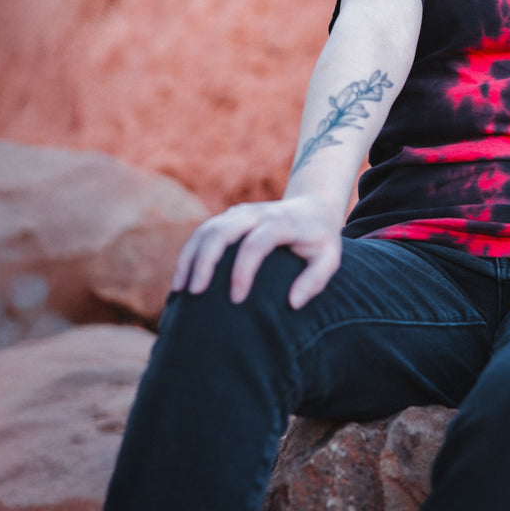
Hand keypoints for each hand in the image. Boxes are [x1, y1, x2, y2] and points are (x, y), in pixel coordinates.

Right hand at [170, 196, 342, 308]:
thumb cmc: (320, 240)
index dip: (243, 271)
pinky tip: (181, 281)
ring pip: (206, 229)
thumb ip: (315, 280)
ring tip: (180, 290)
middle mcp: (256, 214)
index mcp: (281, 222)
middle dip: (205, 261)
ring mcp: (240, 213)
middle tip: (195, 293)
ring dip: (189, 257)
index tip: (236, 299)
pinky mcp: (229, 219)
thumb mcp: (330, 258)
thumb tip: (292, 303)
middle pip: (222, 230)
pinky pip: (202, 233)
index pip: (256, 244)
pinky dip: (188, 254)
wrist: (313, 207)